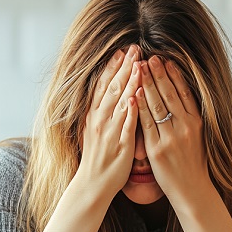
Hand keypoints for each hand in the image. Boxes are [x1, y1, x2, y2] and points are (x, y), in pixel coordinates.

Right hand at [76, 45, 141, 200]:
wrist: (92, 184)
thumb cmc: (96, 158)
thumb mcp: (92, 130)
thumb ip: (100, 112)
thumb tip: (107, 95)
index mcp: (93, 116)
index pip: (102, 86)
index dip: (112, 67)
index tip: (120, 51)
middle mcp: (99, 120)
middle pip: (112, 88)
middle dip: (124, 67)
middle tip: (134, 48)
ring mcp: (109, 132)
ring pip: (120, 102)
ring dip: (130, 82)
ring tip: (139, 64)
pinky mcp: (120, 145)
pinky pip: (126, 125)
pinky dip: (131, 110)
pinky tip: (137, 96)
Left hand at [135, 56, 209, 205]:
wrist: (192, 190)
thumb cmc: (193, 164)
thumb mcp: (198, 137)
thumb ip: (190, 118)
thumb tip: (183, 98)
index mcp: (196, 122)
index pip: (184, 92)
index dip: (174, 75)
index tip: (166, 59)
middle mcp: (185, 127)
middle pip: (170, 94)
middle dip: (158, 74)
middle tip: (149, 56)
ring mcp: (171, 138)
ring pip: (157, 105)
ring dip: (147, 84)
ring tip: (139, 67)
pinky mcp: (157, 149)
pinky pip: (146, 124)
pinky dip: (140, 107)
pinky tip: (134, 94)